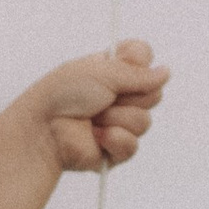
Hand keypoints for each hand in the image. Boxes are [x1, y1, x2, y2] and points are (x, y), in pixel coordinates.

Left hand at [24, 40, 168, 174]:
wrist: (43, 129)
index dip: (140, 63)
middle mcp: (118, 96)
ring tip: (93, 118)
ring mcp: (118, 123)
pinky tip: (95, 135)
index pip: (144, 59)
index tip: (125, 63)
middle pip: (153, 93)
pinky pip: (134, 145)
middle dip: (129, 95)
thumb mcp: (100, 71)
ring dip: (116, 118)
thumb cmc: (61, 94)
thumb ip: (137, 73)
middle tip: (103, 96)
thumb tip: (165, 72)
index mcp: (112, 71)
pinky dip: (114, 139)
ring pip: (144, 121)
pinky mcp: (115, 149)